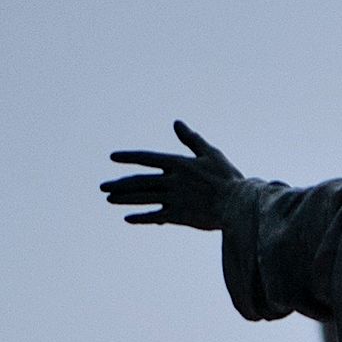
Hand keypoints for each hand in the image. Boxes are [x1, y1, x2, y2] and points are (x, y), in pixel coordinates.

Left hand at [101, 122, 246, 230]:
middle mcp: (171, 181)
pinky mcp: (179, 216)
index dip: (129, 157)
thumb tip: (176, 123)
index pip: (147, 158)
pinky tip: (128, 218)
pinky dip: (141, 218)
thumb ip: (191, 139)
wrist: (239, 204)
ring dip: (124, 198)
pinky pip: (155, 216)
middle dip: (119, 184)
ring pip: (143, 198)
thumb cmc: (228, 177)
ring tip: (109, 199)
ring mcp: (173, 199)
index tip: (113, 157)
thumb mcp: (210, 153)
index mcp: (178, 163)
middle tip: (102, 186)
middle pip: (139, 181)